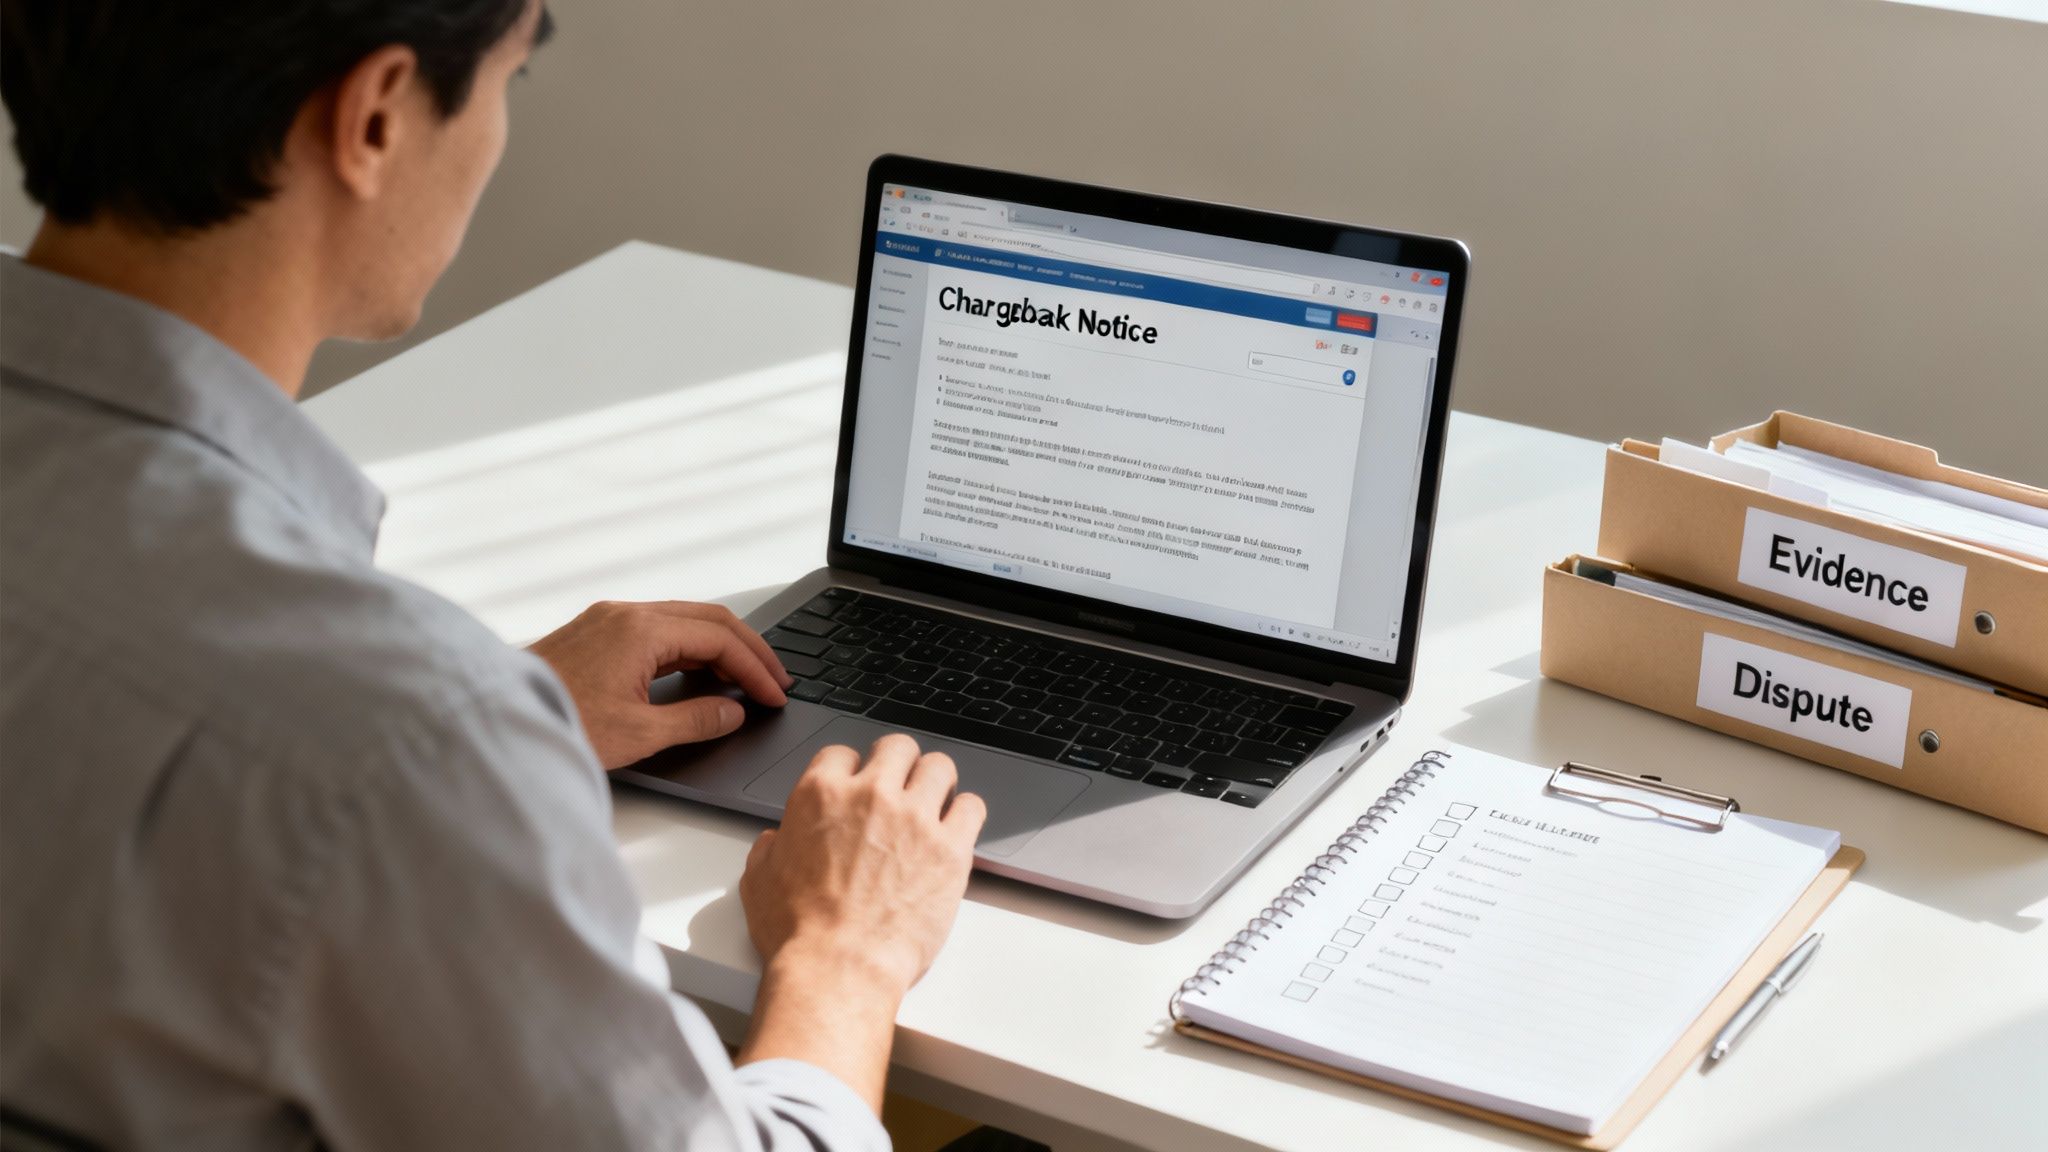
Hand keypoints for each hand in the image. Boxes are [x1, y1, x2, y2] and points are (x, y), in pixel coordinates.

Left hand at [528, 600, 789, 769]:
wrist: (493, 723)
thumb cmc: (554, 724)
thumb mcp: (637, 734)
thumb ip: (695, 720)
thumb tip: (732, 712)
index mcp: (640, 630)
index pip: (719, 638)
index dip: (755, 667)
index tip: (774, 694)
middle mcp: (625, 614)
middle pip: (708, 618)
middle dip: (748, 649)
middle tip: (775, 680)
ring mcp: (608, 620)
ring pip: (683, 620)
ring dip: (720, 647)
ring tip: (745, 679)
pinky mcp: (595, 633)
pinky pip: (658, 629)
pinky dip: (690, 648)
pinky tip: (700, 673)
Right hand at [739, 734, 985, 994]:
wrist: (839, 968)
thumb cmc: (798, 932)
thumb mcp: (759, 882)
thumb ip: (768, 850)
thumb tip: (774, 843)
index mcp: (820, 795)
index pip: (842, 754)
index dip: (849, 771)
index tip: (855, 788)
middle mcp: (870, 795)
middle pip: (898, 747)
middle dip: (898, 764)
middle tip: (900, 788)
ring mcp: (915, 818)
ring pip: (940, 767)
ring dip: (936, 782)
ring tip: (933, 804)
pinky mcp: (950, 848)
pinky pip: (972, 807)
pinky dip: (966, 814)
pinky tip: (957, 830)